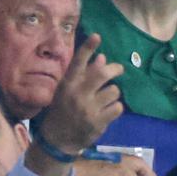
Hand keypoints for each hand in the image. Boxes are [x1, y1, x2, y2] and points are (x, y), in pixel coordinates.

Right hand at [39, 33, 123, 155]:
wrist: (58, 139)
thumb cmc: (63, 110)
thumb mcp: (68, 91)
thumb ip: (85, 74)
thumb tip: (103, 58)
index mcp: (67, 84)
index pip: (78, 62)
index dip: (88, 48)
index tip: (97, 36)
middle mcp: (77, 94)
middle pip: (102, 74)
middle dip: (115, 69)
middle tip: (118, 69)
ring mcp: (88, 108)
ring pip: (113, 91)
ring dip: (113, 93)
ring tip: (106, 99)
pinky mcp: (98, 122)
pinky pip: (118, 107)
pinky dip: (115, 108)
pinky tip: (107, 111)